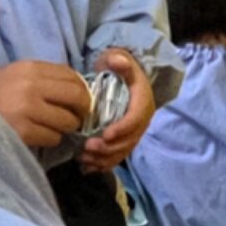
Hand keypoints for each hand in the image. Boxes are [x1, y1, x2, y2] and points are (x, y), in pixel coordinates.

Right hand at [0, 59, 92, 150]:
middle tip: (77, 118)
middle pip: (77, 97)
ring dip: (66, 127)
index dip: (83, 90)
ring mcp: (27, 109)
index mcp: (30, 68)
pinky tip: (39, 135)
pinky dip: (51, 139)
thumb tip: (78, 90)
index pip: (73, 76)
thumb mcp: (15, 75)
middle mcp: (31, 85)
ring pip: (67, 121)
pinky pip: (53, 137)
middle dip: (82, 110)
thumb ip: (43, 79)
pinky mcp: (23, 131)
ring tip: (53, 127)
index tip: (81, 101)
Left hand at [78, 48, 153, 172]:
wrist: (121, 78)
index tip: (105, 134)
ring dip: (103, 159)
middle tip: (87, 147)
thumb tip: (118, 62)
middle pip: (129, 141)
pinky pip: (116, 157)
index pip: (136, 119)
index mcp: (143, 102)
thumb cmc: (117, 68)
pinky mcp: (123, 141)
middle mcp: (141, 121)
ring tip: (83, 157)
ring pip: (122, 152)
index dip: (122, 129)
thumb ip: (118, 60)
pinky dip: (102, 164)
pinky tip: (86, 166)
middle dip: (109, 148)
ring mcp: (132, 133)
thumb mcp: (118, 59)